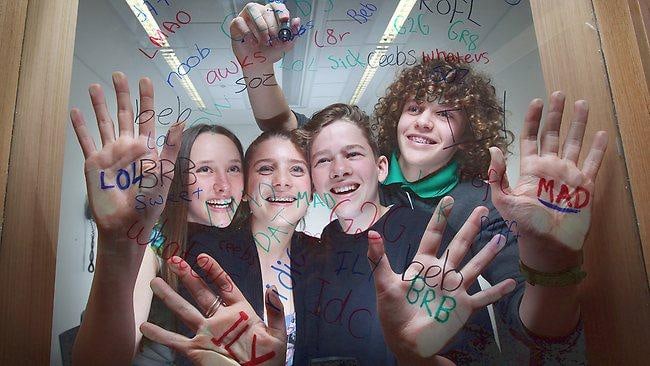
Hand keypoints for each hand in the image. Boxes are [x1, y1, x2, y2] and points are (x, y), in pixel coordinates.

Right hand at [70, 72, 182, 242]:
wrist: (126, 224)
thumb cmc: (149, 203)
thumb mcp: (163, 173)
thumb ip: (169, 147)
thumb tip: (179, 122)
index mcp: (147, 149)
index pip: (147, 118)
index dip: (146, 99)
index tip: (145, 80)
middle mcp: (128, 147)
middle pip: (124, 115)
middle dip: (122, 95)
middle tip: (118, 75)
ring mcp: (110, 154)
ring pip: (104, 123)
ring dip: (99, 105)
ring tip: (94, 86)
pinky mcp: (93, 163)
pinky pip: (85, 141)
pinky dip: (80, 127)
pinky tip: (75, 112)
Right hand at [141, 254, 286, 365]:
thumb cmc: (269, 361)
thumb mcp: (278, 334)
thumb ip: (275, 311)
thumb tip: (271, 288)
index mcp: (240, 311)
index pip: (224, 284)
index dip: (213, 270)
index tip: (201, 257)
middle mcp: (220, 319)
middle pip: (200, 292)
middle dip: (187, 276)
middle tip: (173, 260)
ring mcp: (207, 334)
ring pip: (184, 311)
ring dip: (169, 297)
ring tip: (154, 282)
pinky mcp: (197, 350)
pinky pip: (175, 341)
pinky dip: (160, 334)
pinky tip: (145, 326)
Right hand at [230, 2, 300, 72]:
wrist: (259, 65)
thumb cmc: (270, 52)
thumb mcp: (285, 45)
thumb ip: (293, 34)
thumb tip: (296, 20)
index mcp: (271, 14)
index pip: (276, 6)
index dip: (281, 11)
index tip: (284, 20)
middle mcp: (258, 12)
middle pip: (265, 9)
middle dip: (272, 26)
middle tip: (274, 40)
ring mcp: (246, 17)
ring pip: (252, 10)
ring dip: (261, 26)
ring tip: (264, 42)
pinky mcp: (235, 24)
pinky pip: (240, 22)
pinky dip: (248, 33)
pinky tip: (253, 43)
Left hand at [366, 197, 515, 362]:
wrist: (406, 342)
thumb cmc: (393, 314)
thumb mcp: (384, 284)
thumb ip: (378, 259)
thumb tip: (370, 233)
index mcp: (423, 265)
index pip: (433, 236)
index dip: (440, 218)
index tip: (448, 200)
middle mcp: (442, 273)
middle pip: (459, 245)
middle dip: (470, 227)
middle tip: (482, 209)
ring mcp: (454, 290)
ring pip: (475, 267)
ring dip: (488, 253)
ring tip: (501, 237)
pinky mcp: (463, 308)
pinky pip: (483, 298)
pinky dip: (497, 291)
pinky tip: (512, 283)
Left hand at [488, 92, 606, 268]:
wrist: (548, 246)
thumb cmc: (524, 226)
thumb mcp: (504, 200)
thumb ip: (498, 175)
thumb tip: (493, 148)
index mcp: (529, 169)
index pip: (530, 138)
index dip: (532, 120)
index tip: (536, 101)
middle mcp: (549, 167)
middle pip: (553, 135)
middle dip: (556, 115)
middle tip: (560, 94)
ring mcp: (567, 174)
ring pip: (574, 143)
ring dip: (578, 124)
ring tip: (582, 103)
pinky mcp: (584, 185)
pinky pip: (592, 162)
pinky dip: (597, 148)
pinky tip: (600, 133)